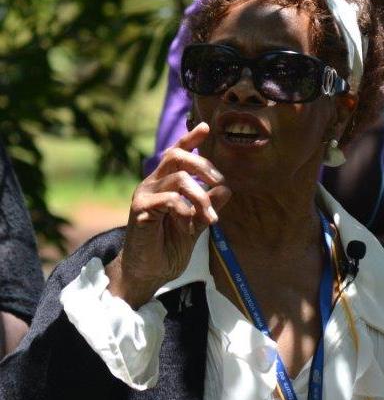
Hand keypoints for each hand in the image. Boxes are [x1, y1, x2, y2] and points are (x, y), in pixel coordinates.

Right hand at [106, 122, 230, 307]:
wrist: (149, 273)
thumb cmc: (169, 247)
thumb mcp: (196, 223)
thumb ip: (209, 205)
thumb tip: (227, 188)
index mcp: (164, 183)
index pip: (176, 153)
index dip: (190, 138)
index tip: (205, 126)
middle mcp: (152, 184)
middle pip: (176, 156)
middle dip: (202, 164)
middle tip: (219, 181)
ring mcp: (144, 195)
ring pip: (177, 178)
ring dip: (200, 196)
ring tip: (211, 218)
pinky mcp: (140, 210)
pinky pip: (168, 199)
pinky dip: (185, 208)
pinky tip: (190, 222)